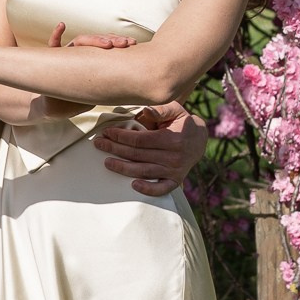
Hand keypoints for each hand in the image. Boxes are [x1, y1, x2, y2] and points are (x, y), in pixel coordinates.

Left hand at [93, 100, 209, 197]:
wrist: (201, 140)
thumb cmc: (182, 122)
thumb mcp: (175, 110)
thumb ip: (160, 109)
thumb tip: (145, 110)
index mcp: (172, 138)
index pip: (140, 140)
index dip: (122, 136)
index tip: (107, 132)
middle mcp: (173, 156)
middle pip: (138, 155)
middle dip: (115, 149)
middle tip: (99, 144)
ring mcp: (174, 170)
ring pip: (144, 171)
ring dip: (123, 168)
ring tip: (107, 162)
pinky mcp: (176, 180)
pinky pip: (161, 189)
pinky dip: (148, 189)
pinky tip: (133, 185)